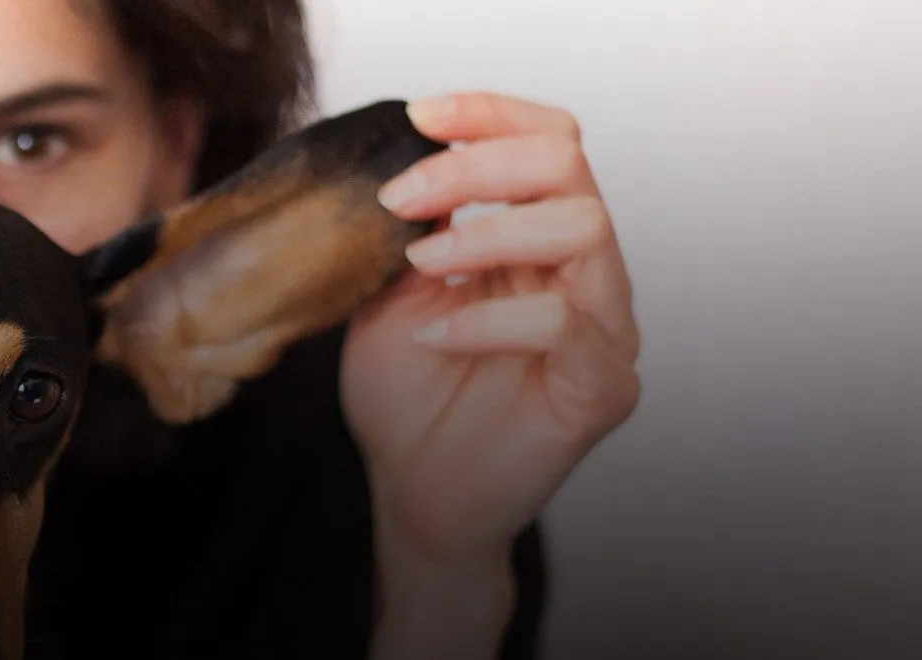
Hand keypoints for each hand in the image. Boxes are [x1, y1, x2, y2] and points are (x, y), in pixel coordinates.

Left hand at [342, 91, 641, 572]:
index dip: (491, 114)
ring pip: (585, 228)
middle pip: (569, 166)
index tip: (420, 115)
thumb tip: (414, 152)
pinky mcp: (603, 387)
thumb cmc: (407, 396)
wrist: (413, 493)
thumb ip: (413, 227)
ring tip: (421, 263)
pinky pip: (565, 324)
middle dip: (478, 165)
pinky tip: (438, 335)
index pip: (548, 143)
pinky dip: (490, 317)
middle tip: (401, 196)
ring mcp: (603, 328)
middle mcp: (583, 273)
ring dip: (488, 233)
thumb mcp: (390, 291)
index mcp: (538, 239)